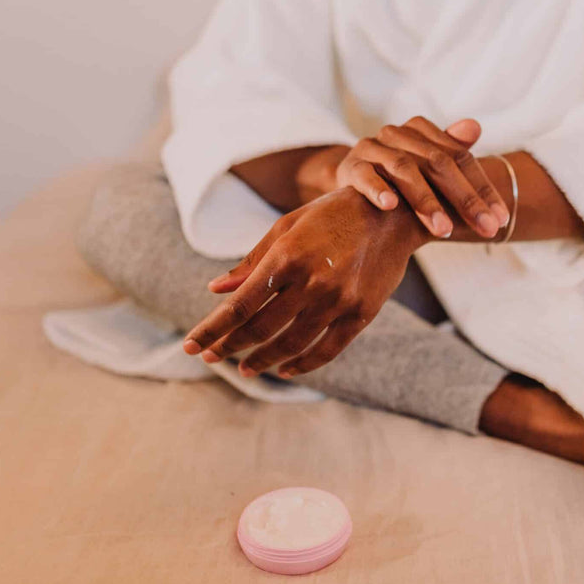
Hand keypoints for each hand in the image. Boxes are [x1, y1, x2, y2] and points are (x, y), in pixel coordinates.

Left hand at [182, 187, 425, 376]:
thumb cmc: (330, 217)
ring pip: (291, 344)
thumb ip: (251, 261)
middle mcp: (311, 281)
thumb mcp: (287, 228)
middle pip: (261, 328)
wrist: (391, 214)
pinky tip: (285, 369)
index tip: (191, 347)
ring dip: (262, 361)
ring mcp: (339, 300)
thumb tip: (215, 289)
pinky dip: (302, 364)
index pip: (240, 304)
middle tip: (212, 358)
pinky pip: (327, 350)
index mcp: (287, 256)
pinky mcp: (362, 314)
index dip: (213, 329)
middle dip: (230, 347)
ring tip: (246, 369)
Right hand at [335, 117, 508, 238]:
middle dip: (464, 198)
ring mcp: (372, 148)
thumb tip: (475, 126)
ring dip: (425, 200)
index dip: (482, 189)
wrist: (351, 178)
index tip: (500, 220)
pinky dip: (377, 189)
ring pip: (403, 169)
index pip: (460, 158)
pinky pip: (364, 176)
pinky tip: (391, 206)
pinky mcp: (351, 166)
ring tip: (444, 229)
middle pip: (437, 163)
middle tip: (484, 229)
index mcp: (422, 131)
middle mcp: (397, 134)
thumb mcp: (427, 167)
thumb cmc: (399, 177)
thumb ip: (453, 152)